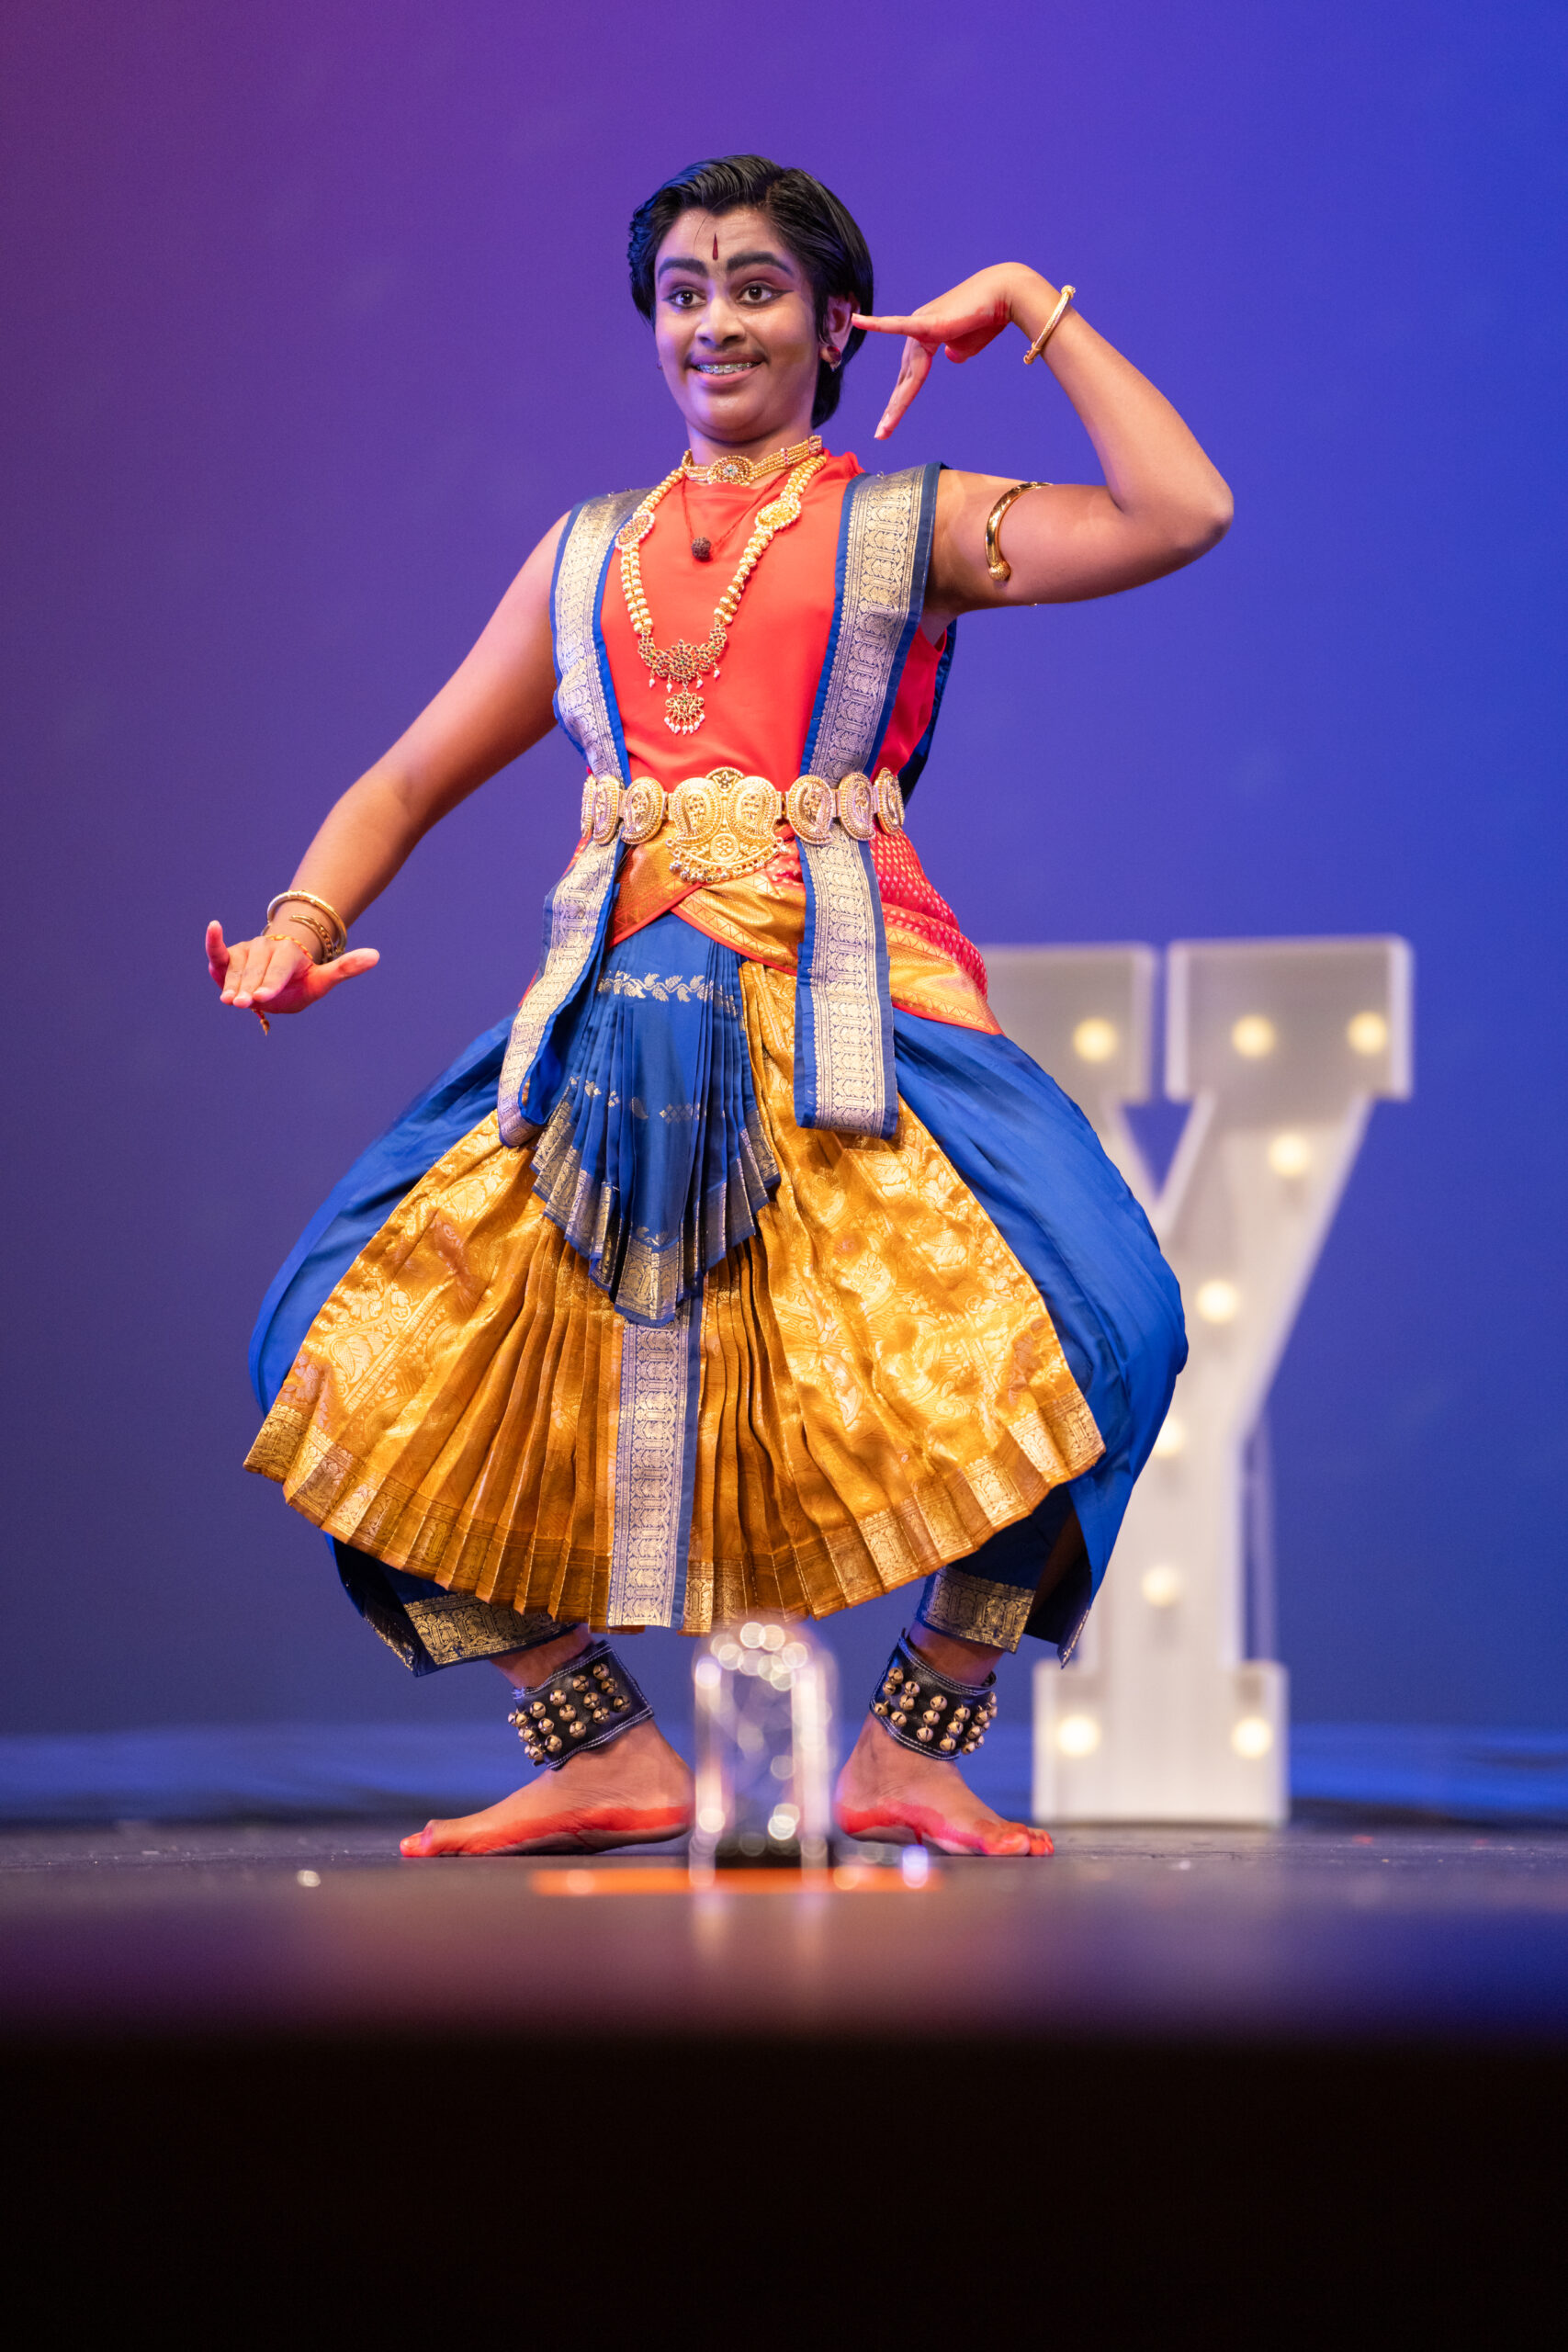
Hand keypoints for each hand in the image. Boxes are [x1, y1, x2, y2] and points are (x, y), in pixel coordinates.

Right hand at [206, 919, 379, 1021]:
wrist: (280, 973)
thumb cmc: (301, 979)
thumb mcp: (323, 979)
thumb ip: (344, 969)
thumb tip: (376, 955)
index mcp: (290, 954)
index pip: (280, 970)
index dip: (271, 983)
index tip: (263, 997)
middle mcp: (267, 949)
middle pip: (256, 971)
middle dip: (249, 988)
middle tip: (243, 1003)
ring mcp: (247, 951)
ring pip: (237, 969)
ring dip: (231, 983)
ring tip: (229, 1000)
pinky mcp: (229, 957)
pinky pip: (218, 949)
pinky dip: (213, 940)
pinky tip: (214, 928)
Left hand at [852, 265, 1033, 438]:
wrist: (1003, 295)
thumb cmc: (988, 319)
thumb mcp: (969, 347)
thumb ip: (958, 355)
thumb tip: (951, 358)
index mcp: (926, 338)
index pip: (910, 377)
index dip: (900, 402)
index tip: (888, 426)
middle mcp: (917, 330)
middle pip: (905, 379)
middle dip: (894, 409)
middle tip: (881, 434)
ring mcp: (920, 324)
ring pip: (908, 374)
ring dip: (898, 404)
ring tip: (885, 428)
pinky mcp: (927, 322)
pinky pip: (898, 325)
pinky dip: (879, 324)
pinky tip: (858, 320)